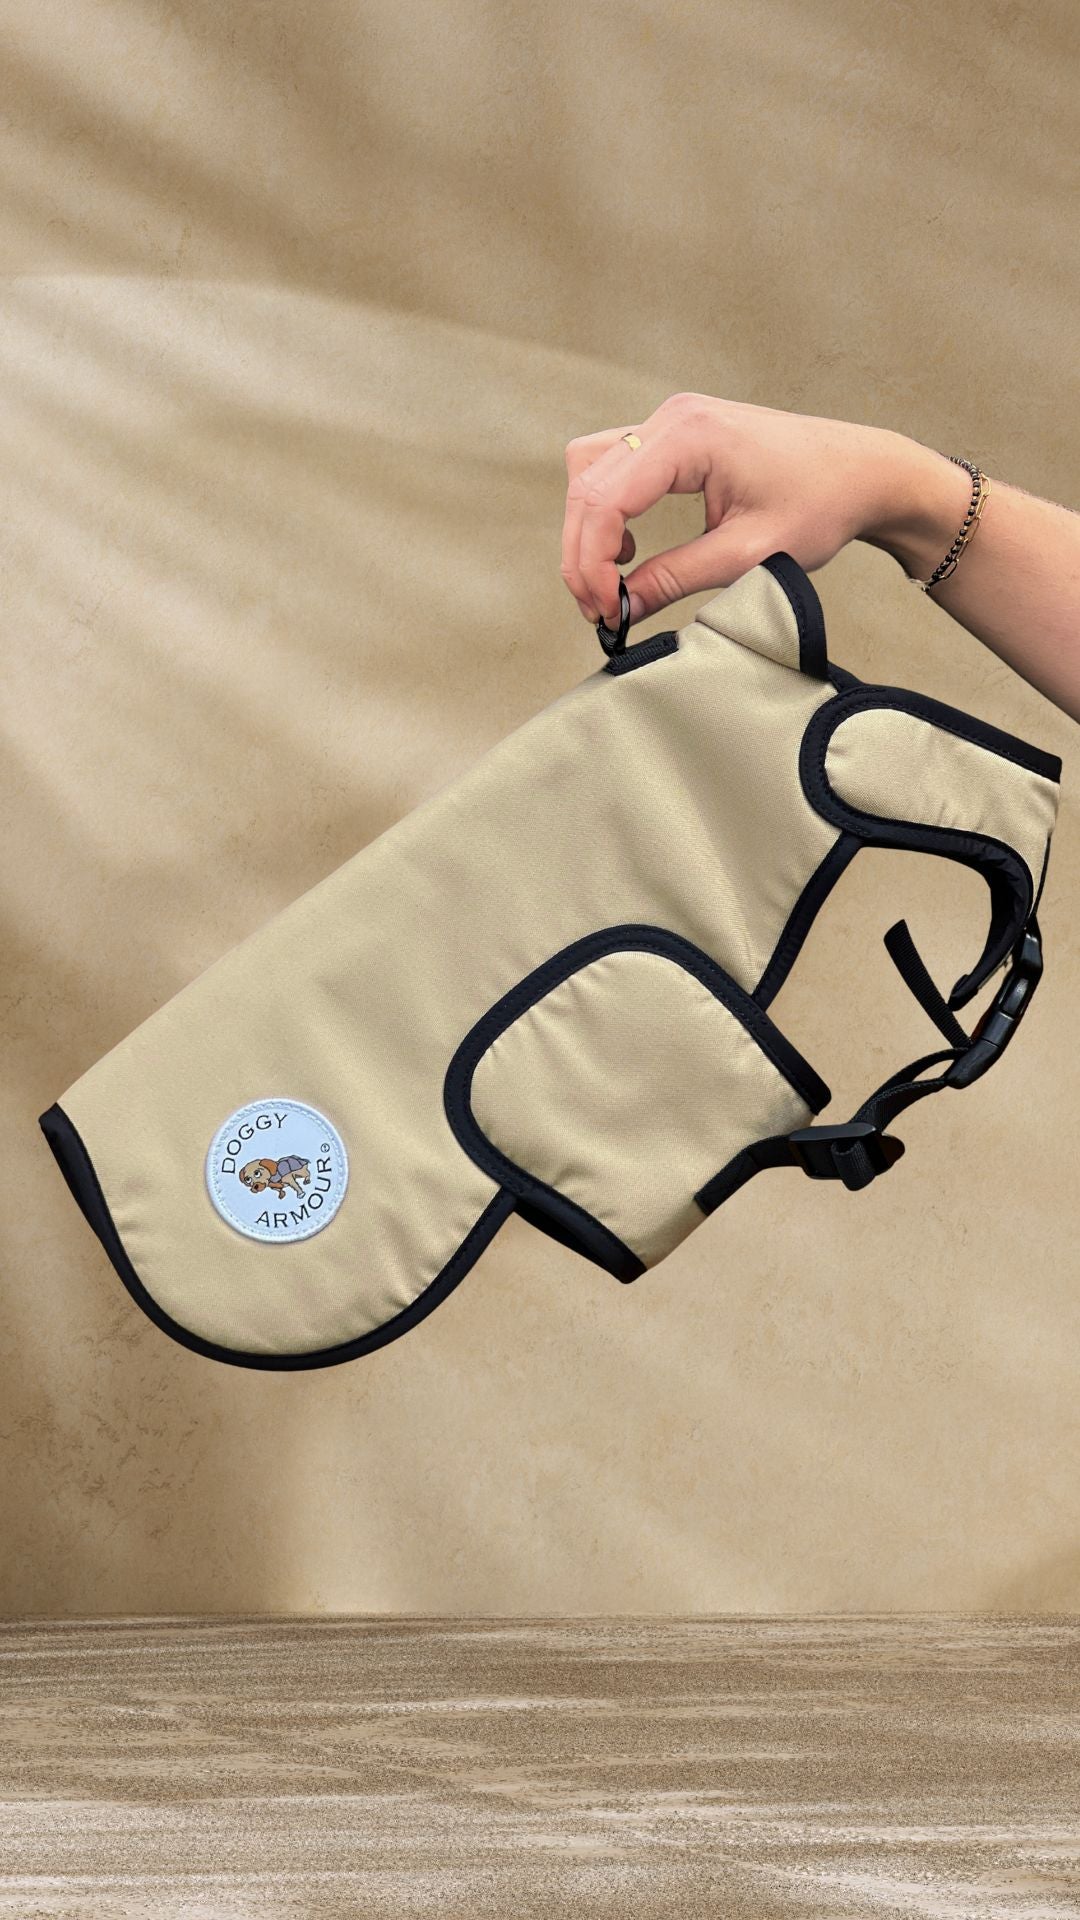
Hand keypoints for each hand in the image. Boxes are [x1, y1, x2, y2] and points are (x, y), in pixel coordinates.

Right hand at [560, 391, 914, 629]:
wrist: (859, 471)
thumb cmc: (820, 503)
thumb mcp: (747, 554)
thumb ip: (676, 578)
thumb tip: (621, 609)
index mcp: (689, 436)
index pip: (605, 500)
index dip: (591, 562)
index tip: (605, 610)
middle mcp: (672, 417)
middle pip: (586, 484)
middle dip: (582, 553)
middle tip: (601, 609)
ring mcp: (671, 420)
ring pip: (591, 471)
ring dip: (589, 529)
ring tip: (613, 581)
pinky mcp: (676, 433)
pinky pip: (614, 466)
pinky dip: (607, 510)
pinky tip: (630, 548)